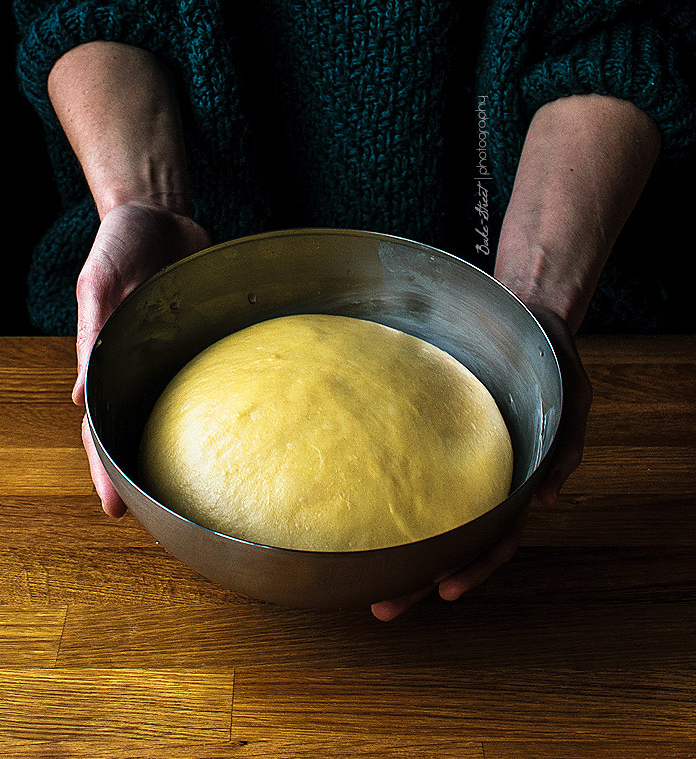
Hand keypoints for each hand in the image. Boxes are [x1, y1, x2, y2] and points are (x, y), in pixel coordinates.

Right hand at [72, 200, 212, 516]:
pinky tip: (243, 429)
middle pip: (140, 428)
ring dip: (185, 447)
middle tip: (165, 518)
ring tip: (207, 489)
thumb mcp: (99, 280)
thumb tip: (84, 394)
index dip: (105, 469)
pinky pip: (209, 377)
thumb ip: (93, 329)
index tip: (115, 509)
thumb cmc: (118, 242)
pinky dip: (219, 405)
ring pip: (177, 411)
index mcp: (105, 358)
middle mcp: (138, 364)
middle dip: (147, 472)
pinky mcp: (201, 338)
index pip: (101, 425)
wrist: (157, 209)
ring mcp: (170, 355)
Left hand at [370, 304, 591, 619]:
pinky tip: (355, 512)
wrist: (523, 319)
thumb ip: (567, 444)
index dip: (473, 568)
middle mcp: (482, 480)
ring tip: (359, 579)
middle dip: (419, 580)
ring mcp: (456, 462)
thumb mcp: (572, 395)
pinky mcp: (433, 436)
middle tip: (380, 608)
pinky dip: (387, 495)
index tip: (443, 593)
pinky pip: (410, 472)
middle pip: (451, 541)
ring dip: (398, 553)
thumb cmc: (549, 361)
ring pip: (427, 516)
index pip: (496, 539)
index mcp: (516, 481)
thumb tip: (547, 498)